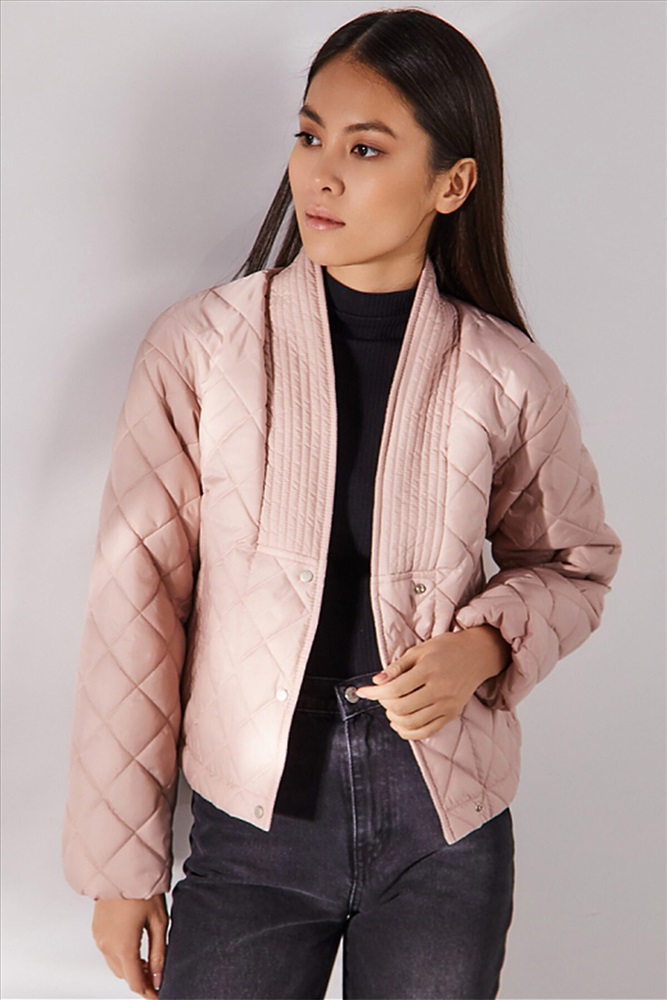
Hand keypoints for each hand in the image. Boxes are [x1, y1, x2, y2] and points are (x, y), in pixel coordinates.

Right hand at [92, 894, 168, 997]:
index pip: (136, 982)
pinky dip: (120, 957)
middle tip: (156, 977)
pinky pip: (108, 953)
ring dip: (130, 968)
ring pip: (115, 966)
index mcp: (124, 947)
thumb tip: (159, 978)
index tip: (157, 995)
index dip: (148, 992)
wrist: (122, 869)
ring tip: (148, 963)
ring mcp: (99, 938)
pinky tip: (133, 949)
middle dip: (140, 980)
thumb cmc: (142, 890)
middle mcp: (107, 946)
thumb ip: (159, 953)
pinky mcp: (96, 930)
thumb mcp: (159, 922)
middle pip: (125, 976)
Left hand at [355, 625, 510, 739]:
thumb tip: (377, 682)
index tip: (363, 692)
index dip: (374, 693)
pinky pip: (427, 731)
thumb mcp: (420, 650)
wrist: (478, 655)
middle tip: (380, 697)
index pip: (395, 688)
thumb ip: (397, 667)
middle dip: (384, 704)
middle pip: (402, 707)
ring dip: (394, 718)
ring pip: (412, 722)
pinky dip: (409, 732)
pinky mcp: (452, 715)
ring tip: (390, 708)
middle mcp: (440, 690)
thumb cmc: (447, 649)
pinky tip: (399, 724)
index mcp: (429, 670)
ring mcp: (447, 705)